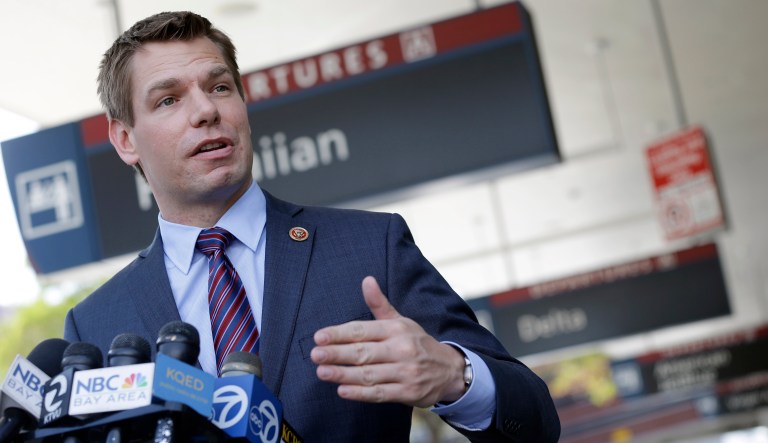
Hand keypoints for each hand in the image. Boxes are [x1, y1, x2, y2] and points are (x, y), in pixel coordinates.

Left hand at [310, 276, 466, 406]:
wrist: (450, 371)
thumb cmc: (418, 343)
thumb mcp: (401, 321)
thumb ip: (379, 304)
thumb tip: (367, 280)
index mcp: (397, 329)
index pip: (363, 330)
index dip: (340, 333)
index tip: (319, 337)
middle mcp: (402, 349)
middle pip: (364, 352)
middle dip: (338, 353)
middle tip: (315, 354)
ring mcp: (405, 372)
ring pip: (369, 374)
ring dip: (344, 374)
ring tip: (322, 372)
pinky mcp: (408, 392)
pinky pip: (380, 393)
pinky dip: (361, 393)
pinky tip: (343, 390)